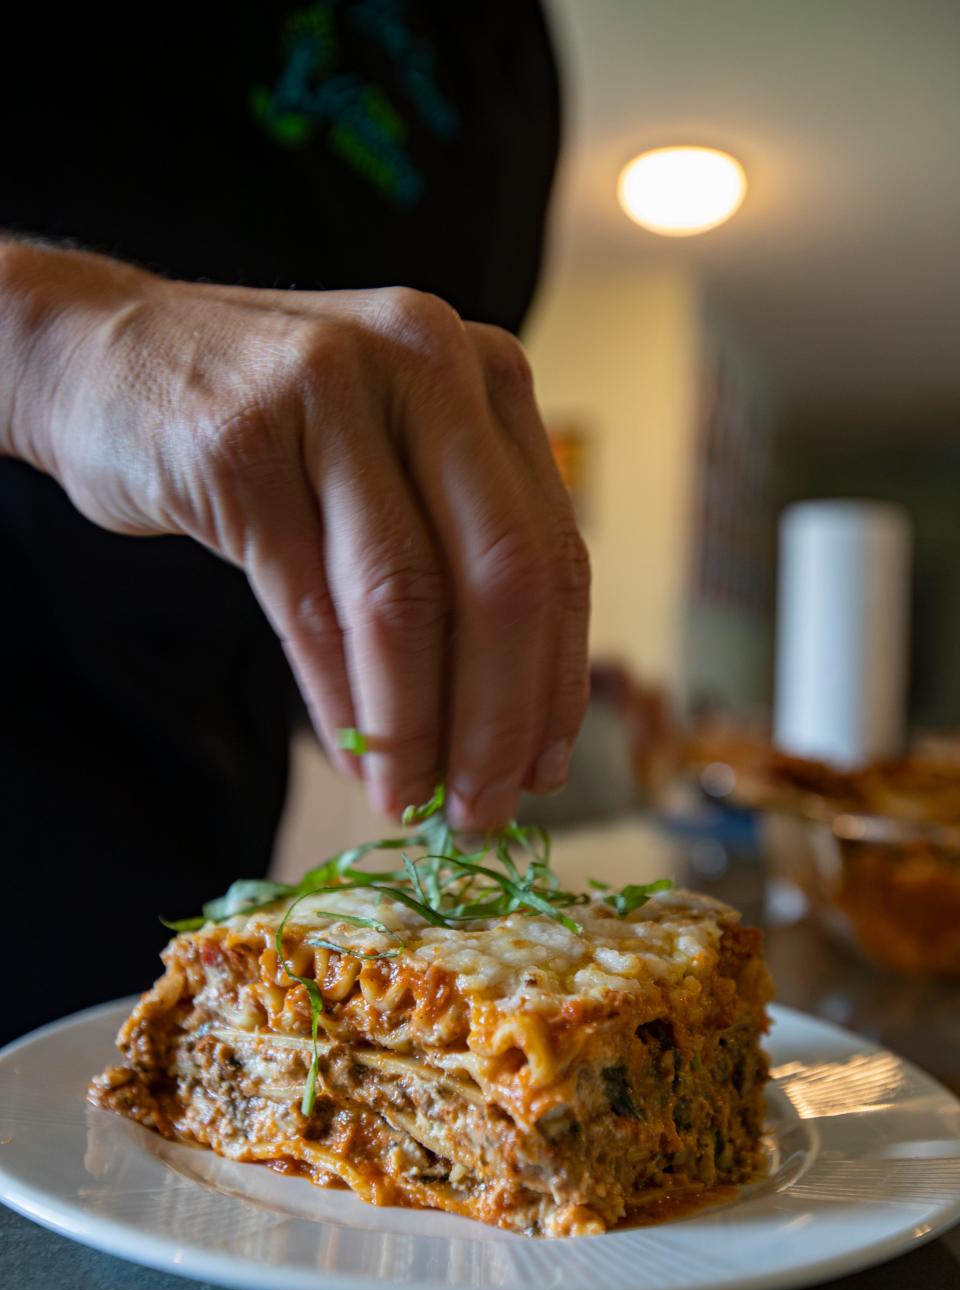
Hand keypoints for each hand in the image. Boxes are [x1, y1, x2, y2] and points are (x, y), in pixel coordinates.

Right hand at [2, 244, 589, 826]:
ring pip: (406, 602)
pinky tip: (356, 757)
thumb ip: (455, 554)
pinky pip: (311, 609)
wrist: (111, 358)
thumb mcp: (389, 460)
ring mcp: (330, 395)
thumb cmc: (273, 430)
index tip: (544, 769)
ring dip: (416, 727)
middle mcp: (426, 365)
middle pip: (503, 578)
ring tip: (410, 799)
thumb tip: (506, 732)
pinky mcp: (240, 448)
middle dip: (501, 718)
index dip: (558, 679)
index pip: (556, 552)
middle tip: (483, 810)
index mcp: (486, 375)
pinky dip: (340, 702)